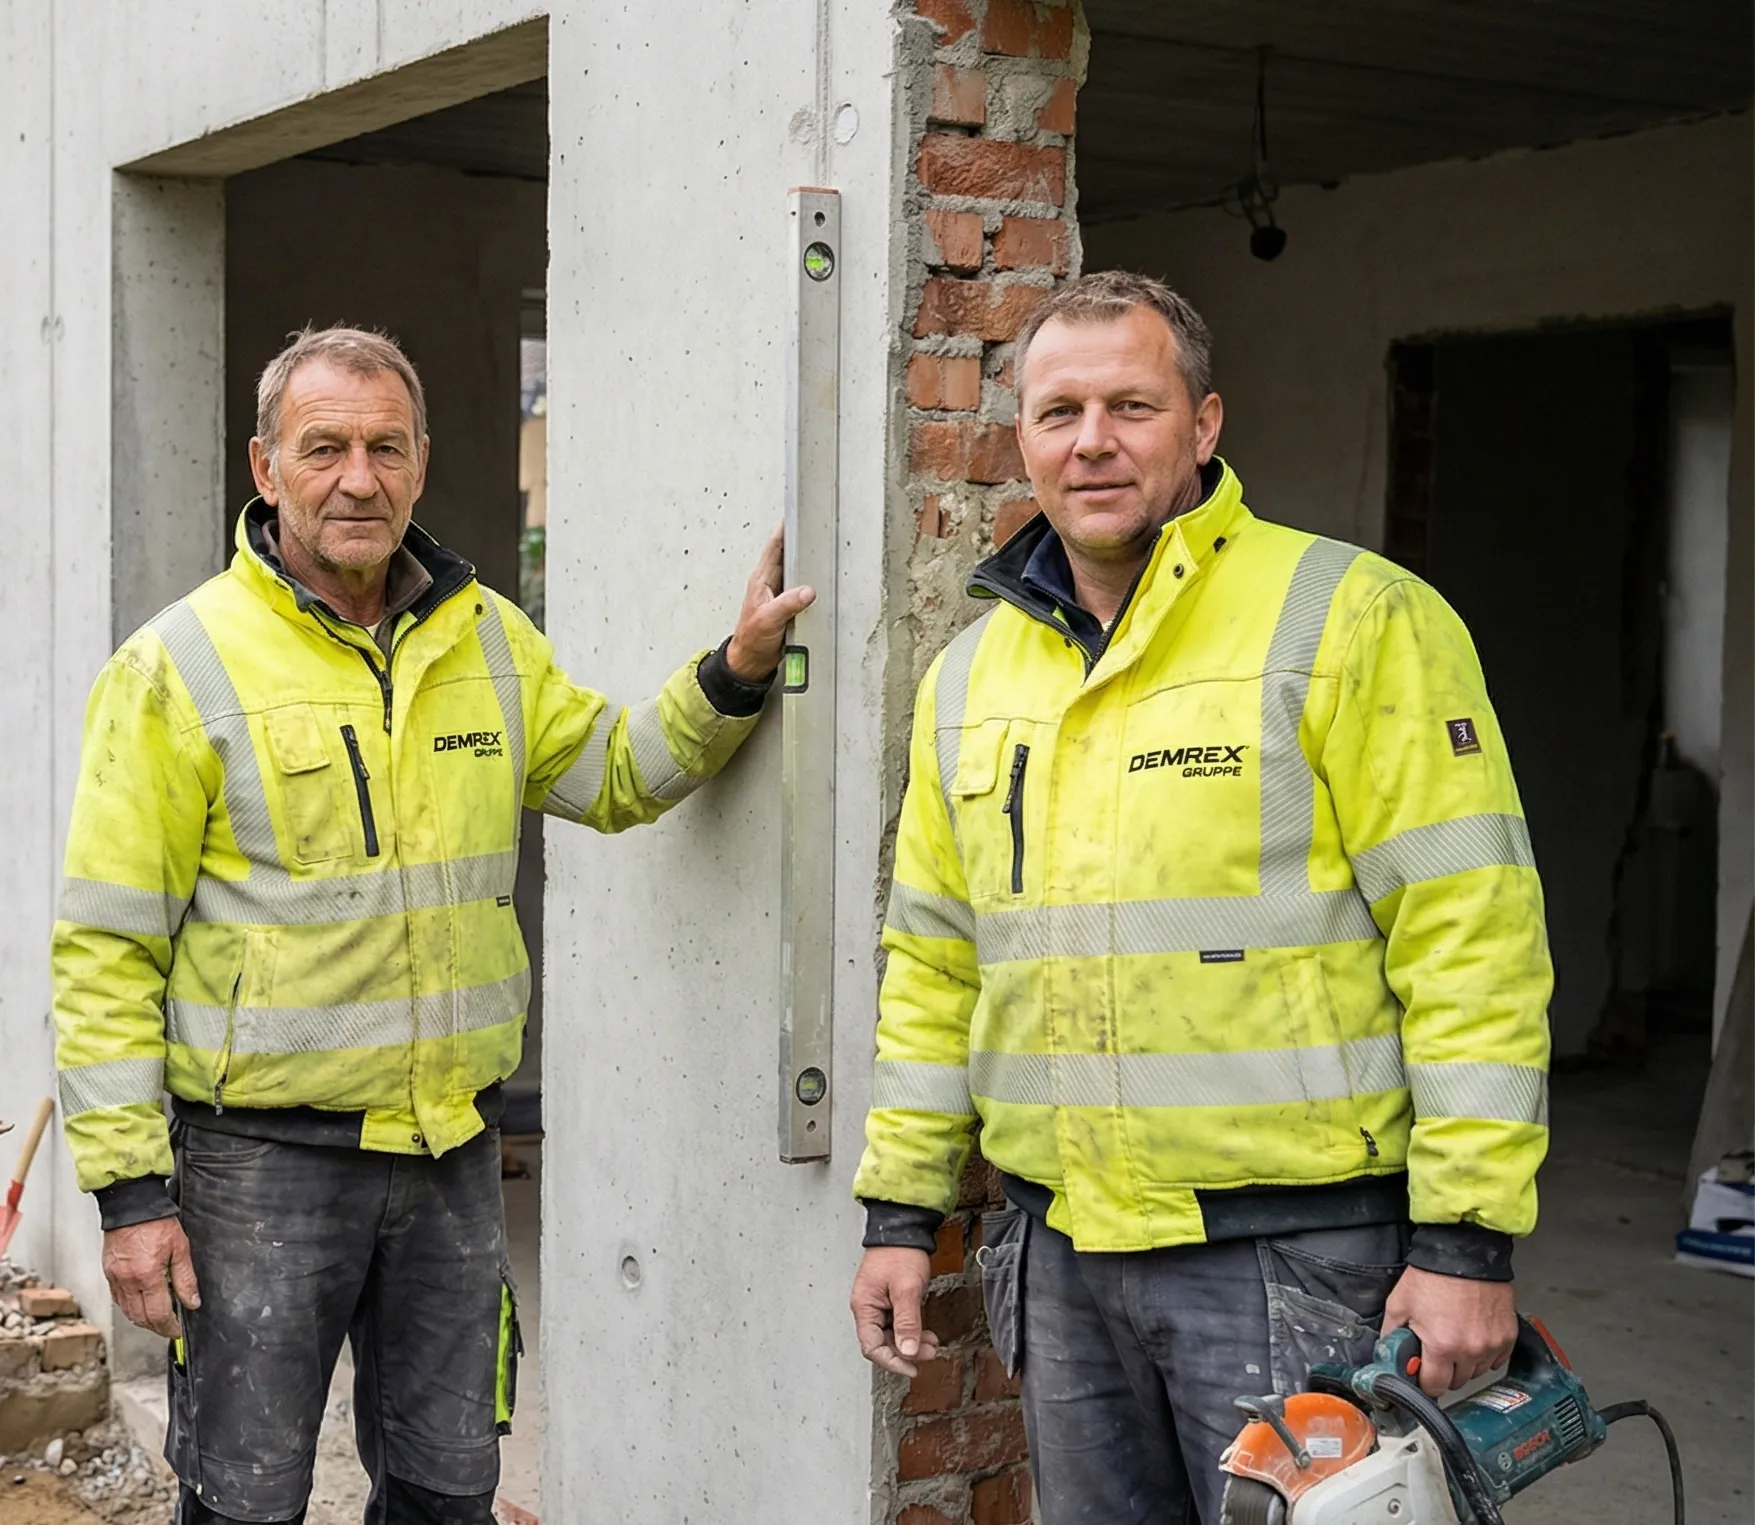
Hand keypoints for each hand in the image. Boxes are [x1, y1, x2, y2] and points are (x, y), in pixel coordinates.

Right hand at [103, 1218, 200, 1338]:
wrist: (131, 1206)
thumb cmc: (157, 1223)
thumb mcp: (181, 1248)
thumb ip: (186, 1279)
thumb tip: (192, 1302)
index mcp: (147, 1276)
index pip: (158, 1314)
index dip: (169, 1327)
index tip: (177, 1330)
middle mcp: (127, 1281)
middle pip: (140, 1318)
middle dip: (156, 1327)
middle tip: (170, 1327)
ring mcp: (115, 1279)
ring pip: (127, 1312)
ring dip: (143, 1320)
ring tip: (159, 1317)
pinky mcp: (108, 1274)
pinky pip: (119, 1300)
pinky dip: (131, 1307)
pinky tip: (142, 1303)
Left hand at [725, 524, 815, 681]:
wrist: (751, 660)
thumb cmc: (752, 639)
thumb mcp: (769, 619)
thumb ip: (788, 604)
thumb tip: (807, 591)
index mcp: (762, 580)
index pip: (774, 547)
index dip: (784, 530)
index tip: (795, 514)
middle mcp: (770, 583)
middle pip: (787, 554)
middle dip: (799, 539)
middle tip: (814, 525)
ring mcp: (779, 593)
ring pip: (795, 570)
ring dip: (806, 559)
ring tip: (820, 546)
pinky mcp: (787, 605)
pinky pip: (801, 586)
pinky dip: (810, 580)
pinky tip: (819, 578)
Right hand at [850, 1246, 941, 1377]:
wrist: (904, 1229)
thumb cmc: (901, 1254)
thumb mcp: (907, 1289)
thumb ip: (907, 1322)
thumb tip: (907, 1352)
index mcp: (864, 1307)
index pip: (872, 1347)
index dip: (892, 1362)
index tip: (912, 1369)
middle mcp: (867, 1308)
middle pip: (883, 1343)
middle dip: (907, 1352)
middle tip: (931, 1353)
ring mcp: (877, 1305)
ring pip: (892, 1335)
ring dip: (912, 1342)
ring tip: (933, 1344)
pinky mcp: (888, 1300)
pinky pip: (898, 1324)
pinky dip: (912, 1331)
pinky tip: (927, 1333)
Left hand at [1382, 1266, 1516, 1396]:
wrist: (1463, 1253)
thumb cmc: (1432, 1277)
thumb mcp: (1399, 1304)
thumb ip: (1391, 1335)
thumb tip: (1388, 1355)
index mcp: (1441, 1346)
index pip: (1434, 1387)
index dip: (1424, 1382)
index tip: (1421, 1373)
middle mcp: (1470, 1351)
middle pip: (1457, 1382)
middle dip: (1444, 1371)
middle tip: (1436, 1351)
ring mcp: (1491, 1345)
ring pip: (1477, 1372)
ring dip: (1465, 1363)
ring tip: (1455, 1339)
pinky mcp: (1508, 1337)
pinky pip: (1496, 1360)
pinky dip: (1485, 1354)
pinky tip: (1473, 1337)